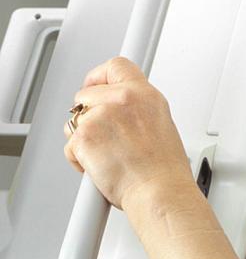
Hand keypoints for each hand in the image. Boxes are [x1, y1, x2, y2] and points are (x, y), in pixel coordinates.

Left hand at [63, 57, 193, 209]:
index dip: (100, 76)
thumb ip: (138, 111)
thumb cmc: (163, 170)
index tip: (96, 86)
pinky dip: (79, 158)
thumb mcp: (161, 126)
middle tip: (102, 135)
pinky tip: (100, 166)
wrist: (159, 192)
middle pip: (86, 93)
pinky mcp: (84, 135)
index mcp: (146, 96)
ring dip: (83, 138)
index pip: (117, 66)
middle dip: (88, 114)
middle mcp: (124, 100)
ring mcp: (101, 116)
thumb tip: (120, 112)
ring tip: (107, 156)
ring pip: (74, 120)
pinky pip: (69, 143)